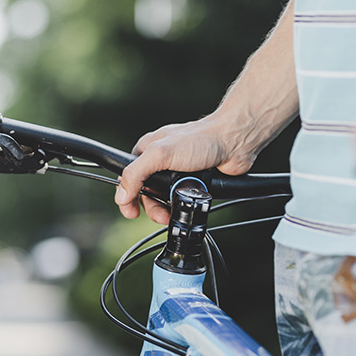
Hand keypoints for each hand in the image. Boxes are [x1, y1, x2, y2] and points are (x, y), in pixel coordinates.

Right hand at [115, 114, 259, 223]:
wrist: (233, 143)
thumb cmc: (200, 140)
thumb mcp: (160, 154)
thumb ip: (136, 173)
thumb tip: (121, 195)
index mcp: (147, 151)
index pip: (128, 178)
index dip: (128, 196)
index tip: (131, 211)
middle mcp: (160, 163)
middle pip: (146, 194)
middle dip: (152, 207)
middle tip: (161, 215)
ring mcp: (176, 173)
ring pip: (164, 200)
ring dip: (168, 208)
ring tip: (175, 210)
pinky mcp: (192, 183)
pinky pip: (181, 200)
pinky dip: (183, 205)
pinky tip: (188, 203)